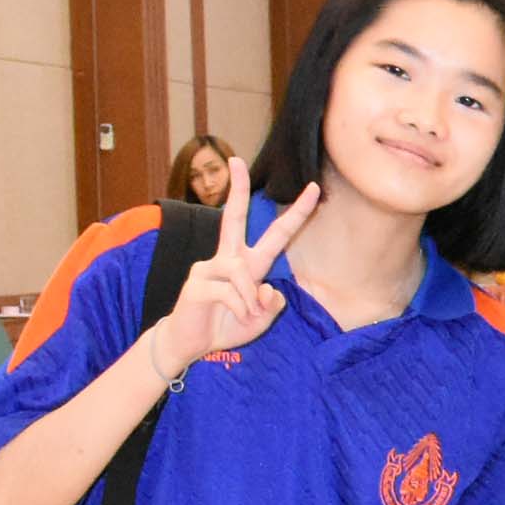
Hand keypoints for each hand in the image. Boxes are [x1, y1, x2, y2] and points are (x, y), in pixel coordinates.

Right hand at [148, 174, 318, 377]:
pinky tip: (234, 317)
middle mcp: (228, 258)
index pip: (275, 233)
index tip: (313, 187)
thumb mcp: (260, 318)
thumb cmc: (226, 325)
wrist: (190, 344)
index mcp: (248, 263)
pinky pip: (230, 293)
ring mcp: (209, 267)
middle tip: (236, 161)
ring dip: (251, 300)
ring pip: (242, 272)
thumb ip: (270, 303)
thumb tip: (265, 288)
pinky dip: (240, 309)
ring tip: (246, 315)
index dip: (296, 212)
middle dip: (237, 189)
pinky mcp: (197, 283)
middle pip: (234, 217)